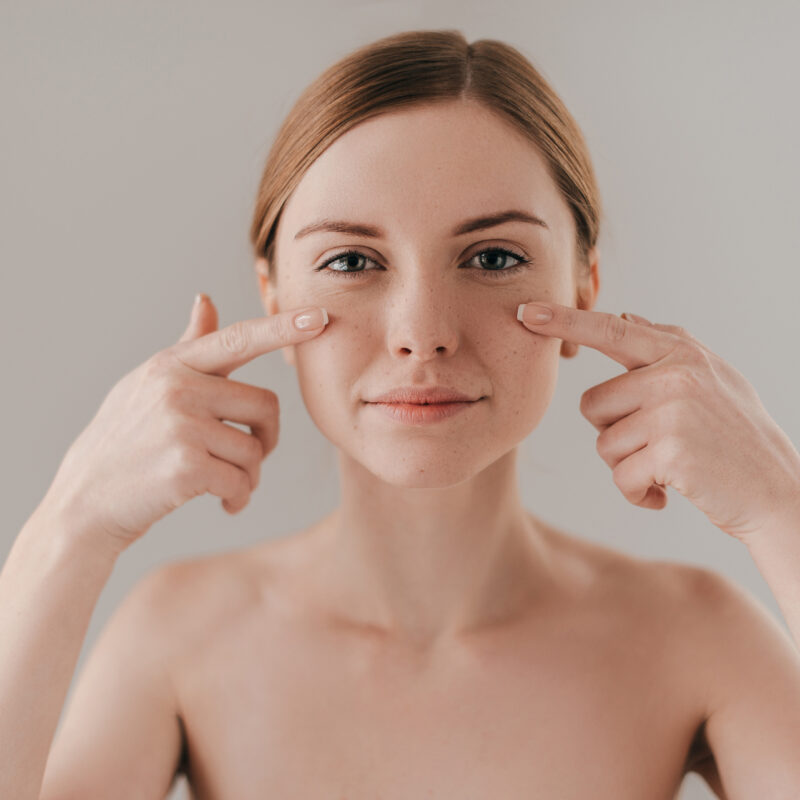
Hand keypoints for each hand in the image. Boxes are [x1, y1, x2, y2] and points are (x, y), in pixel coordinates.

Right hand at [41, 295, 329, 554]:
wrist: (84, 503)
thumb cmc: (124, 442)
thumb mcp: (148, 385)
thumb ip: (189, 346)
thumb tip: (206, 299)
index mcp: (172, 365)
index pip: (238, 339)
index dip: (283, 328)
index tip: (320, 317)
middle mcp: (177, 388)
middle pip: (266, 406)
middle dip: (266, 438)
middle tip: (249, 458)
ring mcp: (180, 426)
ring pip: (256, 450)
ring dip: (249, 475)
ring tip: (224, 484)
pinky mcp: (186, 466)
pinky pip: (243, 481)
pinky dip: (239, 498)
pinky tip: (223, 503)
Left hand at [517, 302, 799, 543]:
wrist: (779, 492)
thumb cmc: (737, 438)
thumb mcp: (712, 379)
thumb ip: (664, 348)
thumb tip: (622, 318)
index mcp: (681, 352)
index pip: (610, 331)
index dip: (564, 321)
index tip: (525, 312)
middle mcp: (675, 374)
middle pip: (593, 405)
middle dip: (614, 433)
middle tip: (658, 445)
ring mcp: (673, 411)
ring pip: (603, 445)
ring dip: (628, 466)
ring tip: (671, 467)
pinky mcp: (670, 452)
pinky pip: (621, 478)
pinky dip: (638, 494)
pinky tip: (669, 492)